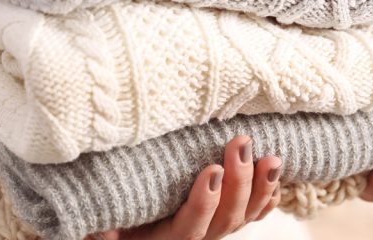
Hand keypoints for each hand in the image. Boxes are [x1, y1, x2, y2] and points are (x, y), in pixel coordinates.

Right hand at [89, 136, 281, 239]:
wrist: (129, 225)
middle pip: (224, 220)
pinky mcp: (223, 218)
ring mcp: (212, 229)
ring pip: (243, 217)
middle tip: (240, 143)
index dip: (203, 202)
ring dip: (260, 187)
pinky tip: (277, 179)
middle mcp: (193, 237)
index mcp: (164, 238)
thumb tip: (95, 225)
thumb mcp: (101, 225)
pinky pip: (252, 215)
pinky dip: (267, 198)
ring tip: (271, 158)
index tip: (211, 170)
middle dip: (238, 182)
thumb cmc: (111, 218)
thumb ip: (99, 226)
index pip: (190, 226)